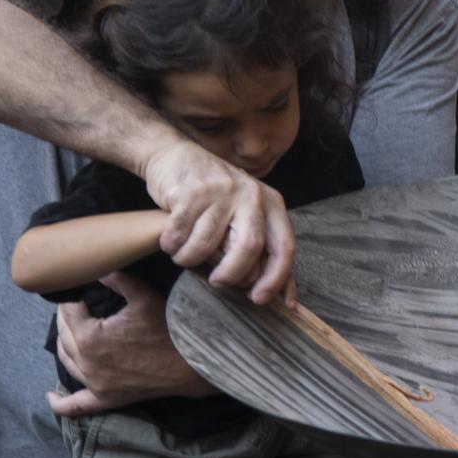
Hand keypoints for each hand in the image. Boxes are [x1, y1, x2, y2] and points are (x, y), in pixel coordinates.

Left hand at [47, 272, 215, 415]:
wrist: (191, 363)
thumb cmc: (169, 330)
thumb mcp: (145, 298)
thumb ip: (120, 281)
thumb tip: (100, 269)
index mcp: (90, 337)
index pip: (69, 311)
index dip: (73, 296)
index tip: (80, 287)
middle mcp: (85, 362)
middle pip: (63, 334)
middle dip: (67, 317)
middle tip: (78, 304)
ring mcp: (94, 383)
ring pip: (65, 360)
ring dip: (64, 343)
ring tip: (71, 329)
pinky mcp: (104, 398)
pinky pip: (75, 405)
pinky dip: (60, 403)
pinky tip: (50, 397)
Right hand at [142, 138, 293, 304]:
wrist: (177, 156)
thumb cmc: (217, 198)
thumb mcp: (249, 215)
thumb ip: (266, 252)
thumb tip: (287, 299)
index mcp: (272, 204)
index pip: (284, 247)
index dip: (276, 278)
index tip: (260, 300)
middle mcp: (251, 196)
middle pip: (248, 247)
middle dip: (231, 274)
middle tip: (218, 282)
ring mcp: (221, 192)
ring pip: (206, 244)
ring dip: (190, 259)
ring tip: (184, 256)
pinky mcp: (191, 192)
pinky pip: (179, 234)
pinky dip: (171, 246)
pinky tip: (170, 242)